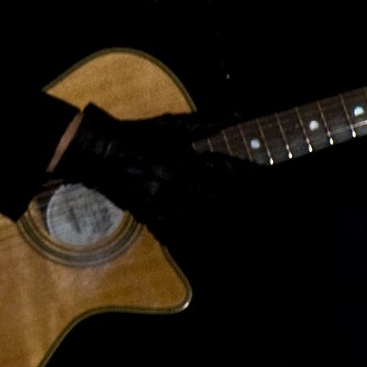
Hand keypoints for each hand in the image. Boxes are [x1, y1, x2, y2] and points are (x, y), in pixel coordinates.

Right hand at [53, 104, 255, 240]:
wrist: (96, 152)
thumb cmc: (134, 134)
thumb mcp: (169, 124)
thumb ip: (206, 122)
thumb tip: (238, 114)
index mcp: (185, 159)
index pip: (227, 169)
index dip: (251, 174)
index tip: (270, 178)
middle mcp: (178, 184)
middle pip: (220, 199)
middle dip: (244, 205)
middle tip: (268, 214)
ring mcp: (163, 203)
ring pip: (201, 220)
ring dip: (223, 227)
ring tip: (248, 237)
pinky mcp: (150, 215)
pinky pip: (174, 234)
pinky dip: (190, 242)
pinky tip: (205, 251)